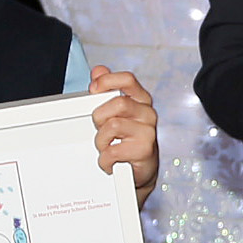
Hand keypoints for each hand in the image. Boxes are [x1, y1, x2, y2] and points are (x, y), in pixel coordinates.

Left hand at [88, 67, 161, 200]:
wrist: (139, 172)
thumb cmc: (126, 141)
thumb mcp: (114, 112)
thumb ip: (106, 89)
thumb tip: (98, 71)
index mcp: (141, 100)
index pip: (127, 79)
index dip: (107, 81)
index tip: (94, 89)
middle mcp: (147, 114)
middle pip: (118, 103)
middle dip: (100, 116)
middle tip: (101, 128)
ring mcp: (148, 132)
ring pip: (112, 125)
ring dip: (101, 140)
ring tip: (107, 146)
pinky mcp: (144, 151)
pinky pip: (112, 150)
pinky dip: (105, 159)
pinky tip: (111, 161)